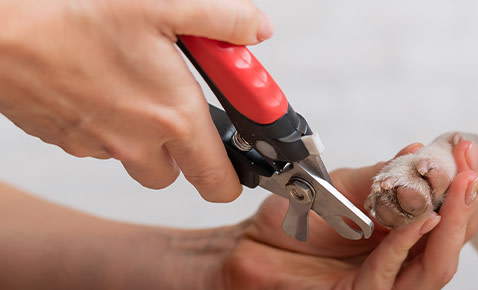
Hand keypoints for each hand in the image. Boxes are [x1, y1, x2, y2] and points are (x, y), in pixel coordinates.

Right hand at [0, 0, 273, 201]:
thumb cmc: (73, 14)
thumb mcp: (166, 4)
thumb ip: (223, 19)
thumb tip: (255, 29)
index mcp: (173, 118)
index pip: (219, 181)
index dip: (236, 176)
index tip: (243, 155)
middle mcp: (136, 142)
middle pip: (177, 173)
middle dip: (187, 147)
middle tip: (183, 103)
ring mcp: (95, 144)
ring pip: (134, 158)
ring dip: (144, 133)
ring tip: (137, 81)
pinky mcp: (62, 137)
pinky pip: (97, 143)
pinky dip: (107, 122)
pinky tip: (100, 81)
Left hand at [214, 140, 477, 288]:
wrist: (247, 246)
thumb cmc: (296, 220)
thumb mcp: (345, 186)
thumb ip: (383, 176)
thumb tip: (421, 152)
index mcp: (408, 233)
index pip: (453, 215)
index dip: (468, 183)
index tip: (467, 148)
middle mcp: (405, 262)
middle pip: (455, 242)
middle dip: (470, 203)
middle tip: (472, 167)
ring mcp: (386, 285)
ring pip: (436, 267)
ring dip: (453, 225)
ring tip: (460, 187)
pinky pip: (390, 276)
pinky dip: (406, 243)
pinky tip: (422, 218)